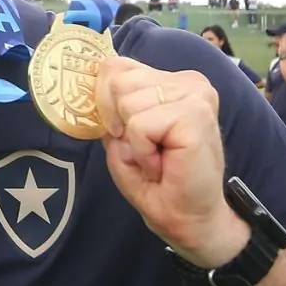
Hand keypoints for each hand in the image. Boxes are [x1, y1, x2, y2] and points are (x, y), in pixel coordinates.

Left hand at [96, 57, 249, 268]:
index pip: (115, 66)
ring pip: (126, 101)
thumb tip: (90, 85)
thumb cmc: (158, 182)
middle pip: (116, 79)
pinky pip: (140, 125)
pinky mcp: (195, 113)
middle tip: (144, 148)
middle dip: (117, 121)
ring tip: (156, 157)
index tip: (120, 132)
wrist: (188, 219)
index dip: (104, 100)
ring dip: (133, 140)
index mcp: (168, 81)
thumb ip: (109, 109)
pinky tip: (162, 163)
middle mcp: (186, 80)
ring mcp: (195, 93)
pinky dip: (142, 151)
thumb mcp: (121, 138)